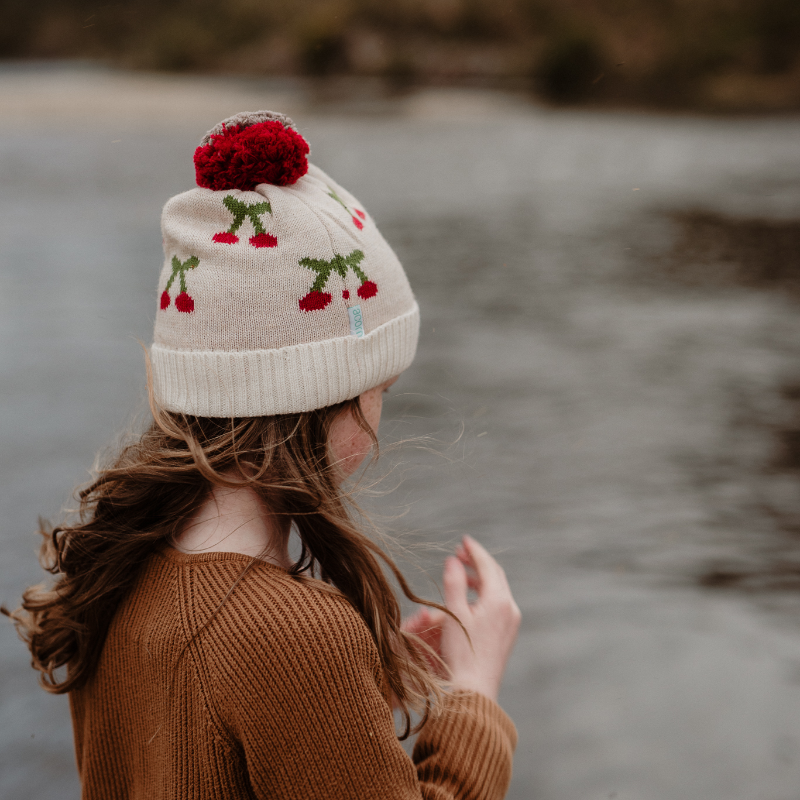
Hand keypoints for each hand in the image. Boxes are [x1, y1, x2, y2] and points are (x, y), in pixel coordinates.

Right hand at [404, 536, 520, 701]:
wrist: (474, 692)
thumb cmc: (461, 654)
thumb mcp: (453, 614)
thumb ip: (454, 583)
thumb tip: (454, 559)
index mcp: (499, 601)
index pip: (488, 566)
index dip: (474, 551)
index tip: (463, 540)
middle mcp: (510, 609)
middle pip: (495, 575)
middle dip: (478, 562)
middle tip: (460, 553)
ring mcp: (511, 623)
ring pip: (497, 590)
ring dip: (480, 579)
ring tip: (461, 574)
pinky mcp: (507, 634)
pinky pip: (498, 604)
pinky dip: (484, 595)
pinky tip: (470, 599)